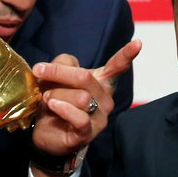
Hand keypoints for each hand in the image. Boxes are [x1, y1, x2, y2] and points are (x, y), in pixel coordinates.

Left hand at [30, 39, 140, 156]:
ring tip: (47, 99)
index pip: (117, 67)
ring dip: (56, 95)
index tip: (138, 43)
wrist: (45, 131)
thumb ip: (63, 64)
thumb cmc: (55, 99)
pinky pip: (80, 117)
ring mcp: (99, 118)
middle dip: (58, 72)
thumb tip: (64, 65)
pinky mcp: (87, 134)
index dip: (127, 55)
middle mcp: (105, 99)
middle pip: (84, 77)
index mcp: (101, 82)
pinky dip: (63, 109)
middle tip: (39, 71)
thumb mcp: (56, 76)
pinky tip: (53, 106)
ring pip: (81, 98)